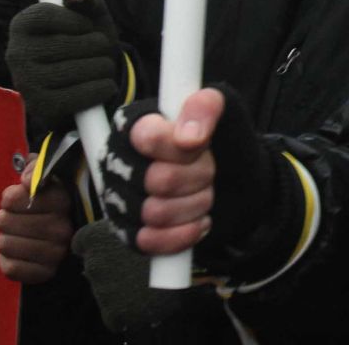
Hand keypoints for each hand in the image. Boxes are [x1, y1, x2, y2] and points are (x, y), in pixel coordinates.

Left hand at [0, 158, 72, 283]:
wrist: (61, 236)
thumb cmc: (47, 202)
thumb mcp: (44, 177)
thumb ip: (35, 167)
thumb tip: (25, 179)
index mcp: (63, 200)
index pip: (14, 198)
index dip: (9, 197)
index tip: (16, 197)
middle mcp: (63, 228)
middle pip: (3, 221)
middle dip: (5, 218)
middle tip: (15, 218)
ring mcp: (56, 254)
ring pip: (4, 244)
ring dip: (6, 238)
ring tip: (17, 235)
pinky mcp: (45, 274)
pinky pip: (9, 268)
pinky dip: (8, 260)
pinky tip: (20, 253)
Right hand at [7, 0, 123, 124]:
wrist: (87, 82)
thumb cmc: (87, 41)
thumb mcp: (90, 16)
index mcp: (22, 25)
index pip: (47, 16)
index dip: (77, 21)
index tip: (86, 27)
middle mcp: (15, 54)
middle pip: (69, 44)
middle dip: (99, 44)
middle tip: (98, 49)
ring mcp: (26, 83)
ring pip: (81, 69)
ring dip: (104, 67)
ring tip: (100, 67)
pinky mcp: (41, 107)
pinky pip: (83, 94)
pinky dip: (102, 88)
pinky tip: (101, 85)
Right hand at [104, 89, 221, 255]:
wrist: (230, 177)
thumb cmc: (218, 138)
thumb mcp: (221, 108)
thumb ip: (205, 107)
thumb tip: (189, 136)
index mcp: (133, 124)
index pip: (149, 136)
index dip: (182, 147)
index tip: (200, 145)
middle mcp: (118, 161)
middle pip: (160, 179)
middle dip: (198, 176)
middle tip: (208, 170)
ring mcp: (118, 199)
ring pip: (157, 213)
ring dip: (194, 204)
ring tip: (202, 192)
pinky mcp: (126, 231)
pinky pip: (149, 242)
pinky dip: (183, 233)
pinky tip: (197, 219)